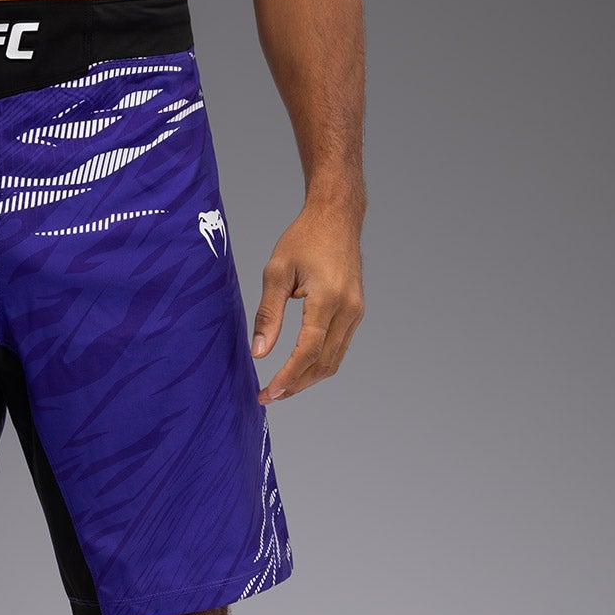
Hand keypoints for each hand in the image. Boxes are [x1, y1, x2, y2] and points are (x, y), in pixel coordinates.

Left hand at [251, 200, 364, 403]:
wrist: (337, 217)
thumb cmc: (304, 239)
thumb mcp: (276, 272)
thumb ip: (268, 315)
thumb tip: (259, 352)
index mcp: (328, 299)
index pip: (308, 351)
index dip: (288, 376)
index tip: (269, 392)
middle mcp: (348, 309)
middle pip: (324, 363)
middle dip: (296, 385)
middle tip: (269, 396)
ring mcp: (356, 312)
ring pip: (334, 361)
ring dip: (307, 379)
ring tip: (281, 388)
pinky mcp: (355, 312)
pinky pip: (338, 348)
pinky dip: (318, 364)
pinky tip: (298, 369)